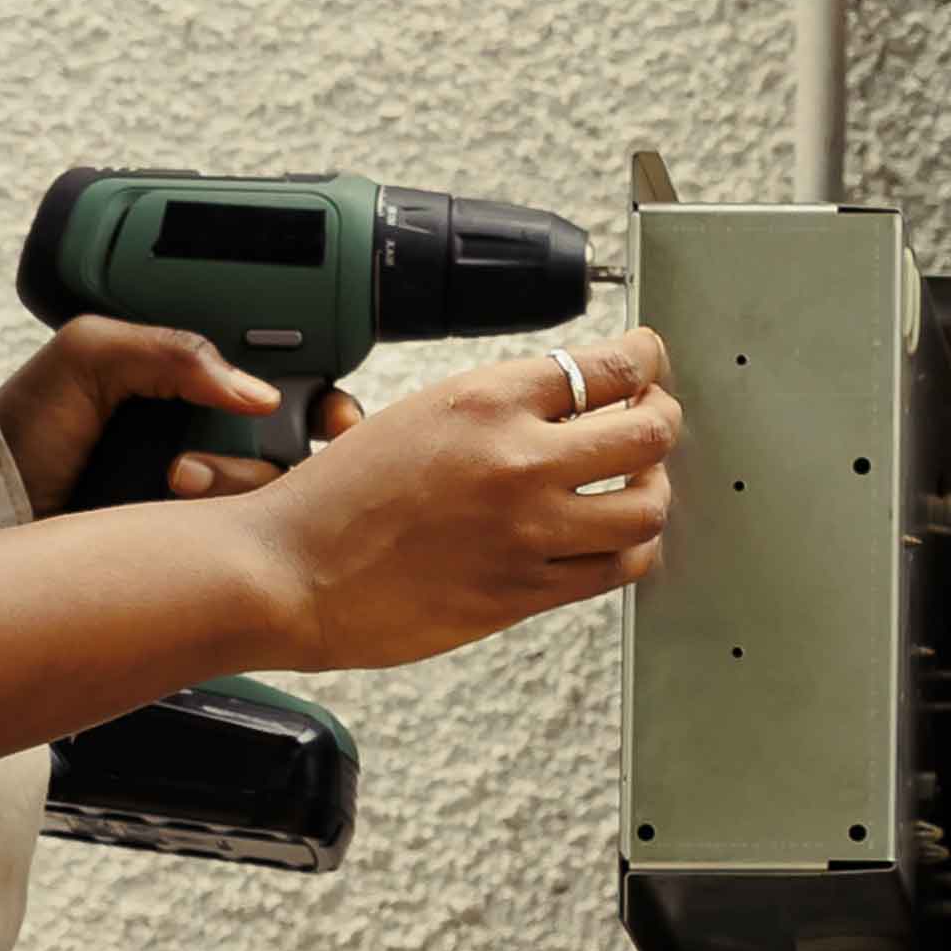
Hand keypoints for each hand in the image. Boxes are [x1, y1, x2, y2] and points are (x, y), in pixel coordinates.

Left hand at [0, 315, 362, 513]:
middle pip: (299, 438)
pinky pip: (251, 532)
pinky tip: (179, 500)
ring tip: (180, 473)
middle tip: (320, 433)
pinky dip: (231, 515)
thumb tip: (259, 391)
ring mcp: (210, 494)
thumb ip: (169, 350)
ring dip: (246, 474)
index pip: (280, 378)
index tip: (332, 407)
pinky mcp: (200, 541)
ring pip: (281, 486)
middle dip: (316, 438)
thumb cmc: (26, 430)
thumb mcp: (88, 355)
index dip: (318, 391)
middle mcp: (210, 437)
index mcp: (189, 384)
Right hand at [233, 329, 680, 671]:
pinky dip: (632, 548)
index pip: (604, 366)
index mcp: (483, 400)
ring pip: (647, 506)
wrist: (288, 573)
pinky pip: (619, 567)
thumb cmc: (333, 499)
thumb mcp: (412, 417)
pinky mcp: (529, 590)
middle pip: (647, 432)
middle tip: (656, 418)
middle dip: (662, 420)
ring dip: (654, 490)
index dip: (643, 361)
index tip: (649, 360)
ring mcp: (530, 529)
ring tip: (639, 484)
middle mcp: (518, 459)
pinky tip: (619, 537)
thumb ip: (493, 412)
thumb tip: (563, 403)